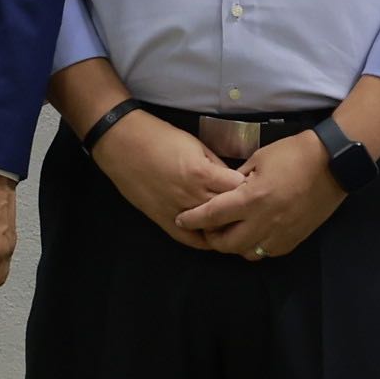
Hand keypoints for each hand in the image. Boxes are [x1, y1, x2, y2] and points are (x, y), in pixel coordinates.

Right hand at [89, 112, 241, 249]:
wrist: (122, 145)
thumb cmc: (159, 137)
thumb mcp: (195, 144)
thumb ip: (216, 165)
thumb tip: (233, 179)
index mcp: (202, 174)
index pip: (240, 190)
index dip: (251, 189)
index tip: (257, 187)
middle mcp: (192, 197)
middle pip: (229, 212)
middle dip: (243, 210)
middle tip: (253, 207)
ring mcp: (178, 212)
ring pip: (212, 229)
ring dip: (226, 226)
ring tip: (238, 222)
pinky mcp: (164, 221)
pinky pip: (191, 239)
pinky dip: (206, 240)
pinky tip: (216, 237)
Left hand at [174, 131, 345, 260]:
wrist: (332, 164)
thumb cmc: (294, 154)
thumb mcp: (258, 159)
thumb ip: (237, 179)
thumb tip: (223, 190)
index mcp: (251, 198)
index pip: (212, 215)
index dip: (193, 219)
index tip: (181, 219)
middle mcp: (263, 222)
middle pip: (226, 243)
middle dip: (211, 238)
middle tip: (207, 228)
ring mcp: (279, 234)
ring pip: (245, 253)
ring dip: (234, 244)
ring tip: (231, 231)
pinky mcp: (293, 240)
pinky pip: (266, 253)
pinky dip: (255, 246)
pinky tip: (254, 234)